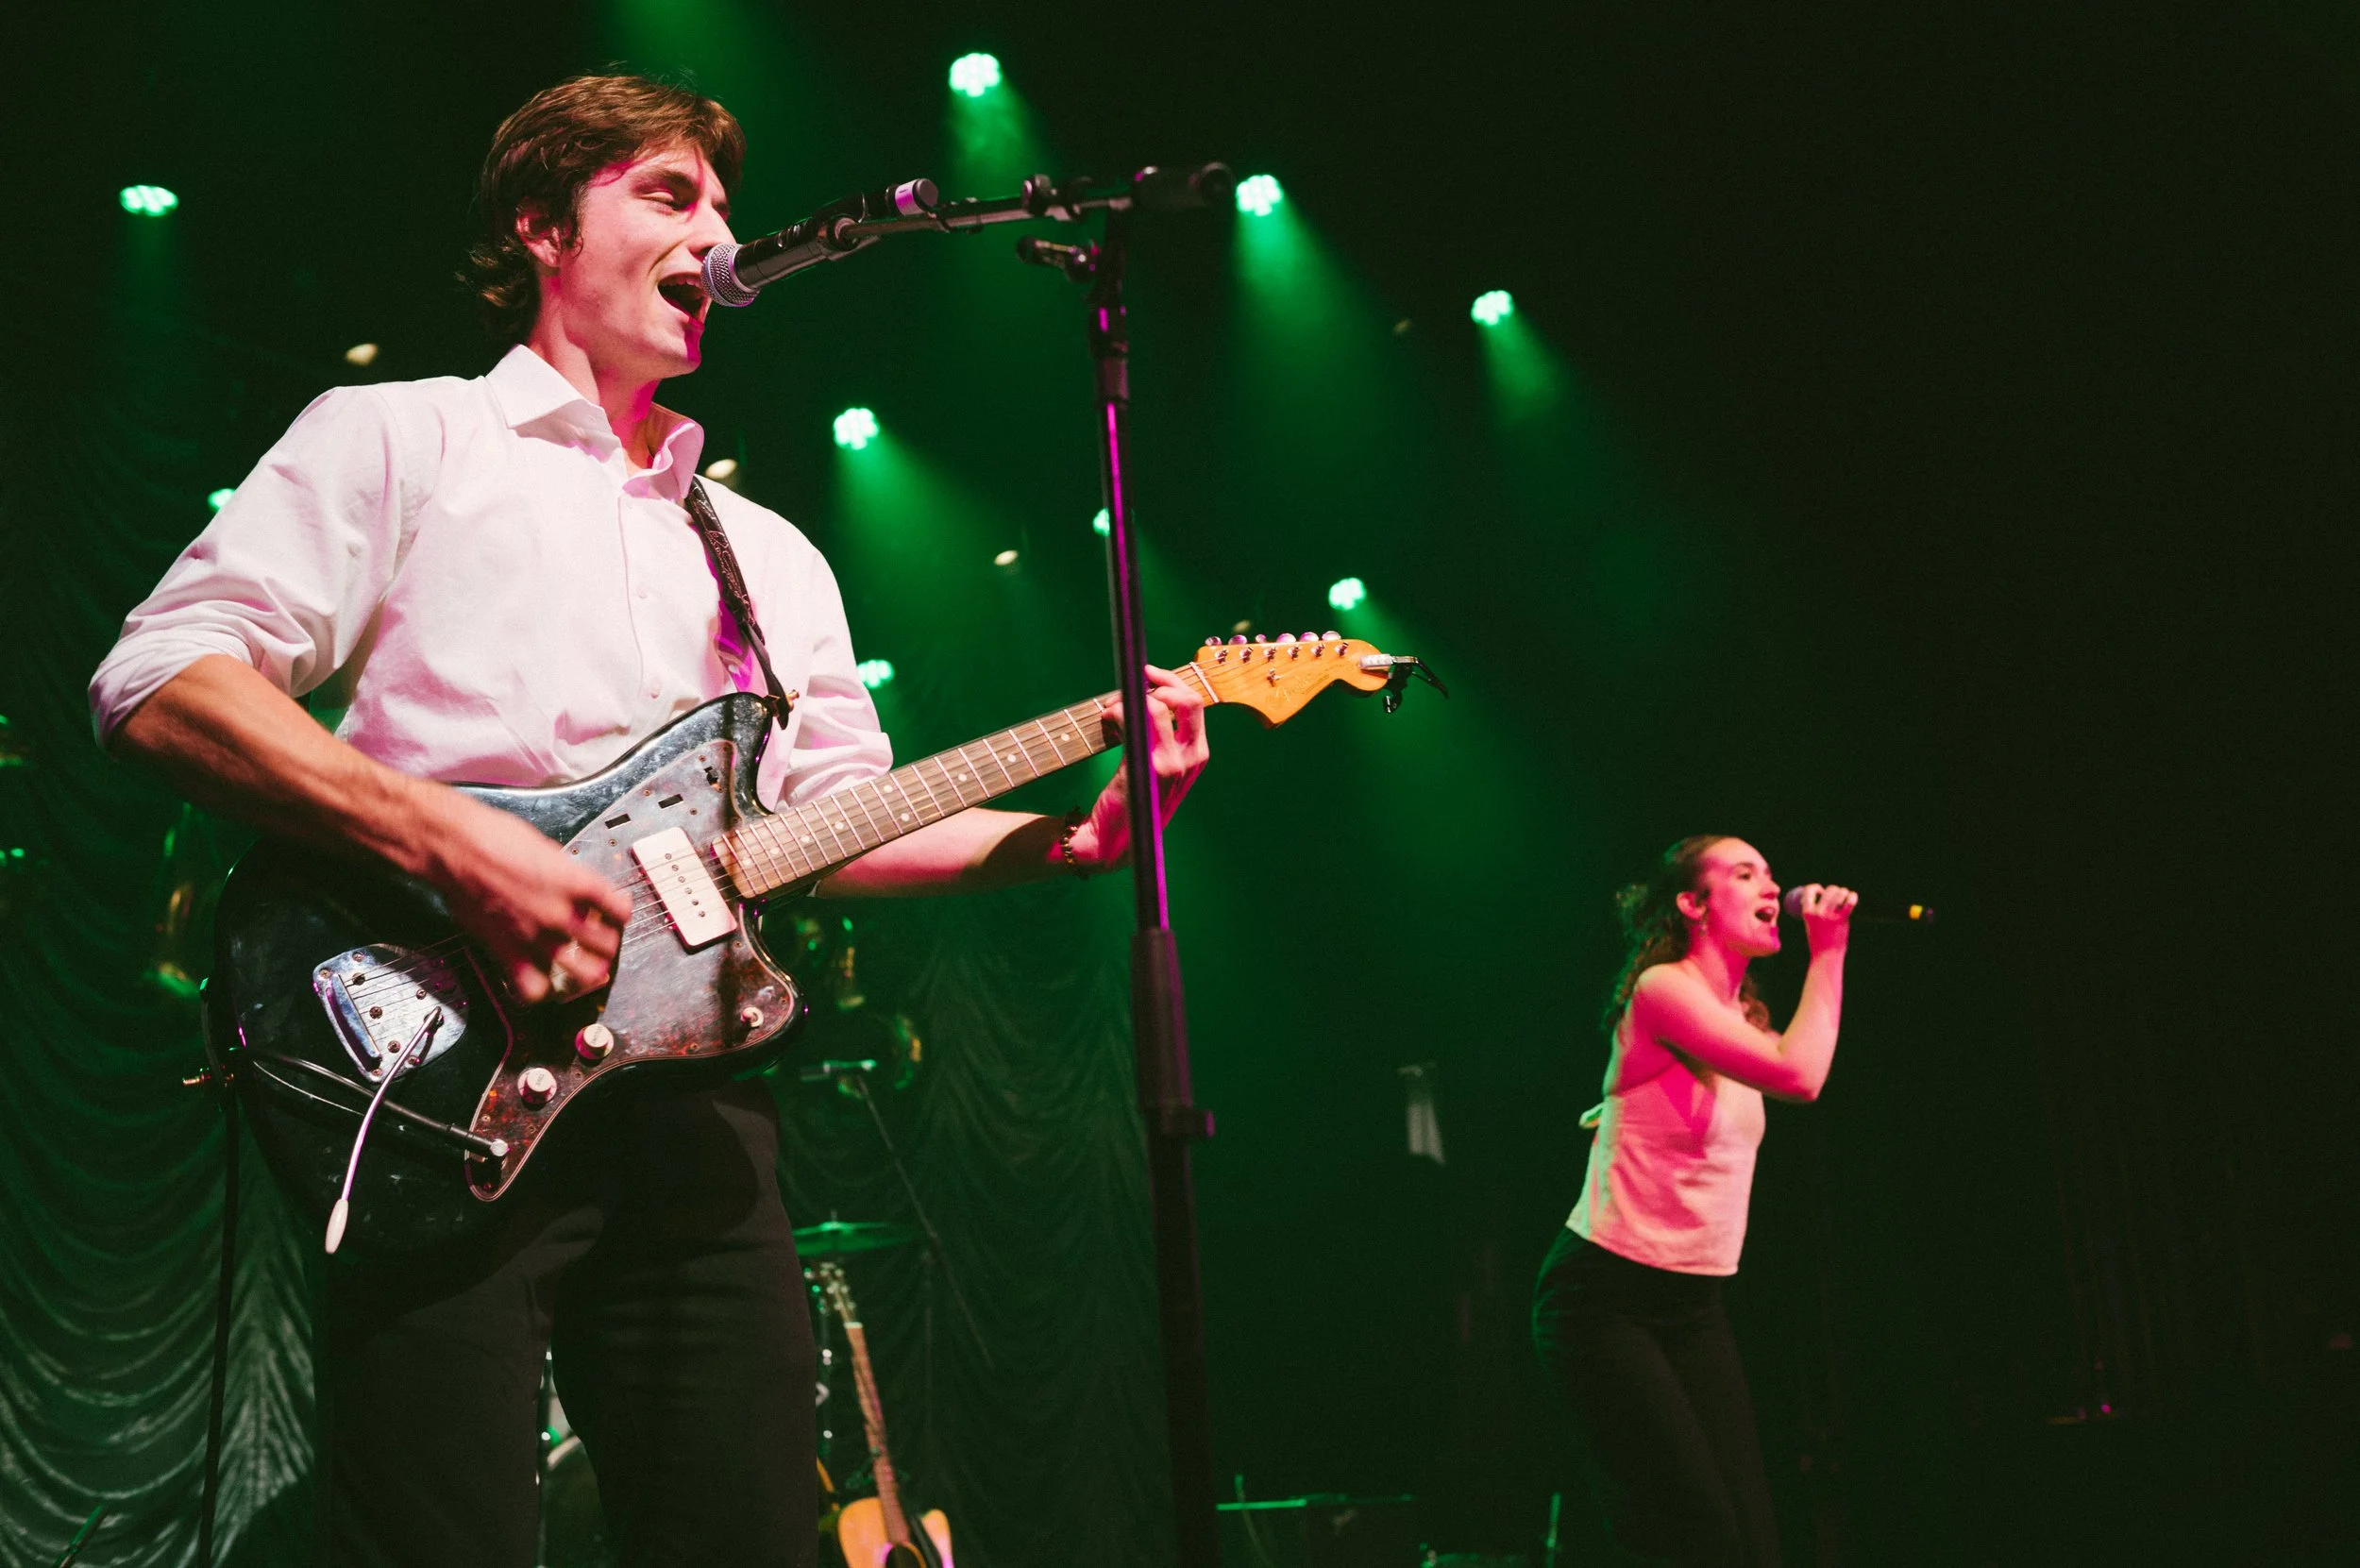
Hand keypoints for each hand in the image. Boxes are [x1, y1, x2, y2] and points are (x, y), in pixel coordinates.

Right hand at [417, 788, 632, 1003]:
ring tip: (587, 967)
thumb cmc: (495, 837)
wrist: (455, 847)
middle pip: (607, 944)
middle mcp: (562, 913)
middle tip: (601, 941)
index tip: (615, 913)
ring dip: (590, 971)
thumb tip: (575, 887)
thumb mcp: (546, 848)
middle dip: (608, 943)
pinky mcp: (507, 951)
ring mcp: (536, 937)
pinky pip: (533, 989)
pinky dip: (540, 989)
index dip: (621, 913)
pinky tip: (542, 980)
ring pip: (584, 972)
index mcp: (576, 883)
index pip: (620, 910)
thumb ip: (566, 874)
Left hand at [1071, 666, 1210, 871]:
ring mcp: (1173, 764)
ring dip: (1127, 697)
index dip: (1170, 681)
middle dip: (1156, 681)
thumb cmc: (1129, 803)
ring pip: (1157, 704)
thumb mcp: (1155, 768)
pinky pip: (1136, 718)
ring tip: (1109, 709)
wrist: (1111, 844)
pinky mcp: (1148, 767)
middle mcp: (1192, 759)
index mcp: (1197, 756)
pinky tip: (1106, 720)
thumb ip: (1160, 737)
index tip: (1146, 674)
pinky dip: (1117, 711)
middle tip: (1130, 684)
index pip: (1195, 703)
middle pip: (1186, 698)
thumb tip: (1144, 696)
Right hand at [1791, 883, 1858, 954]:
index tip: (1821, 892)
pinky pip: (1849, 903)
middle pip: (1829, 890)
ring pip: (1839, 893)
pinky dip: (1852, 897)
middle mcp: (1817, 912)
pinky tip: (1853, 897)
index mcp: (1807, 912)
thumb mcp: (1810, 923)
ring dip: (1844, 893)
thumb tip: (1817, 896)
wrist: (1826, 955)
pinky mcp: (1841, 920)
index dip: (1816, 887)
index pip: (1809, 890)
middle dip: (1835, 890)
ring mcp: (1829, 916)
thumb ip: (1813, 910)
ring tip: (1846, 897)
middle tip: (1838, 896)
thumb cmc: (1818, 940)